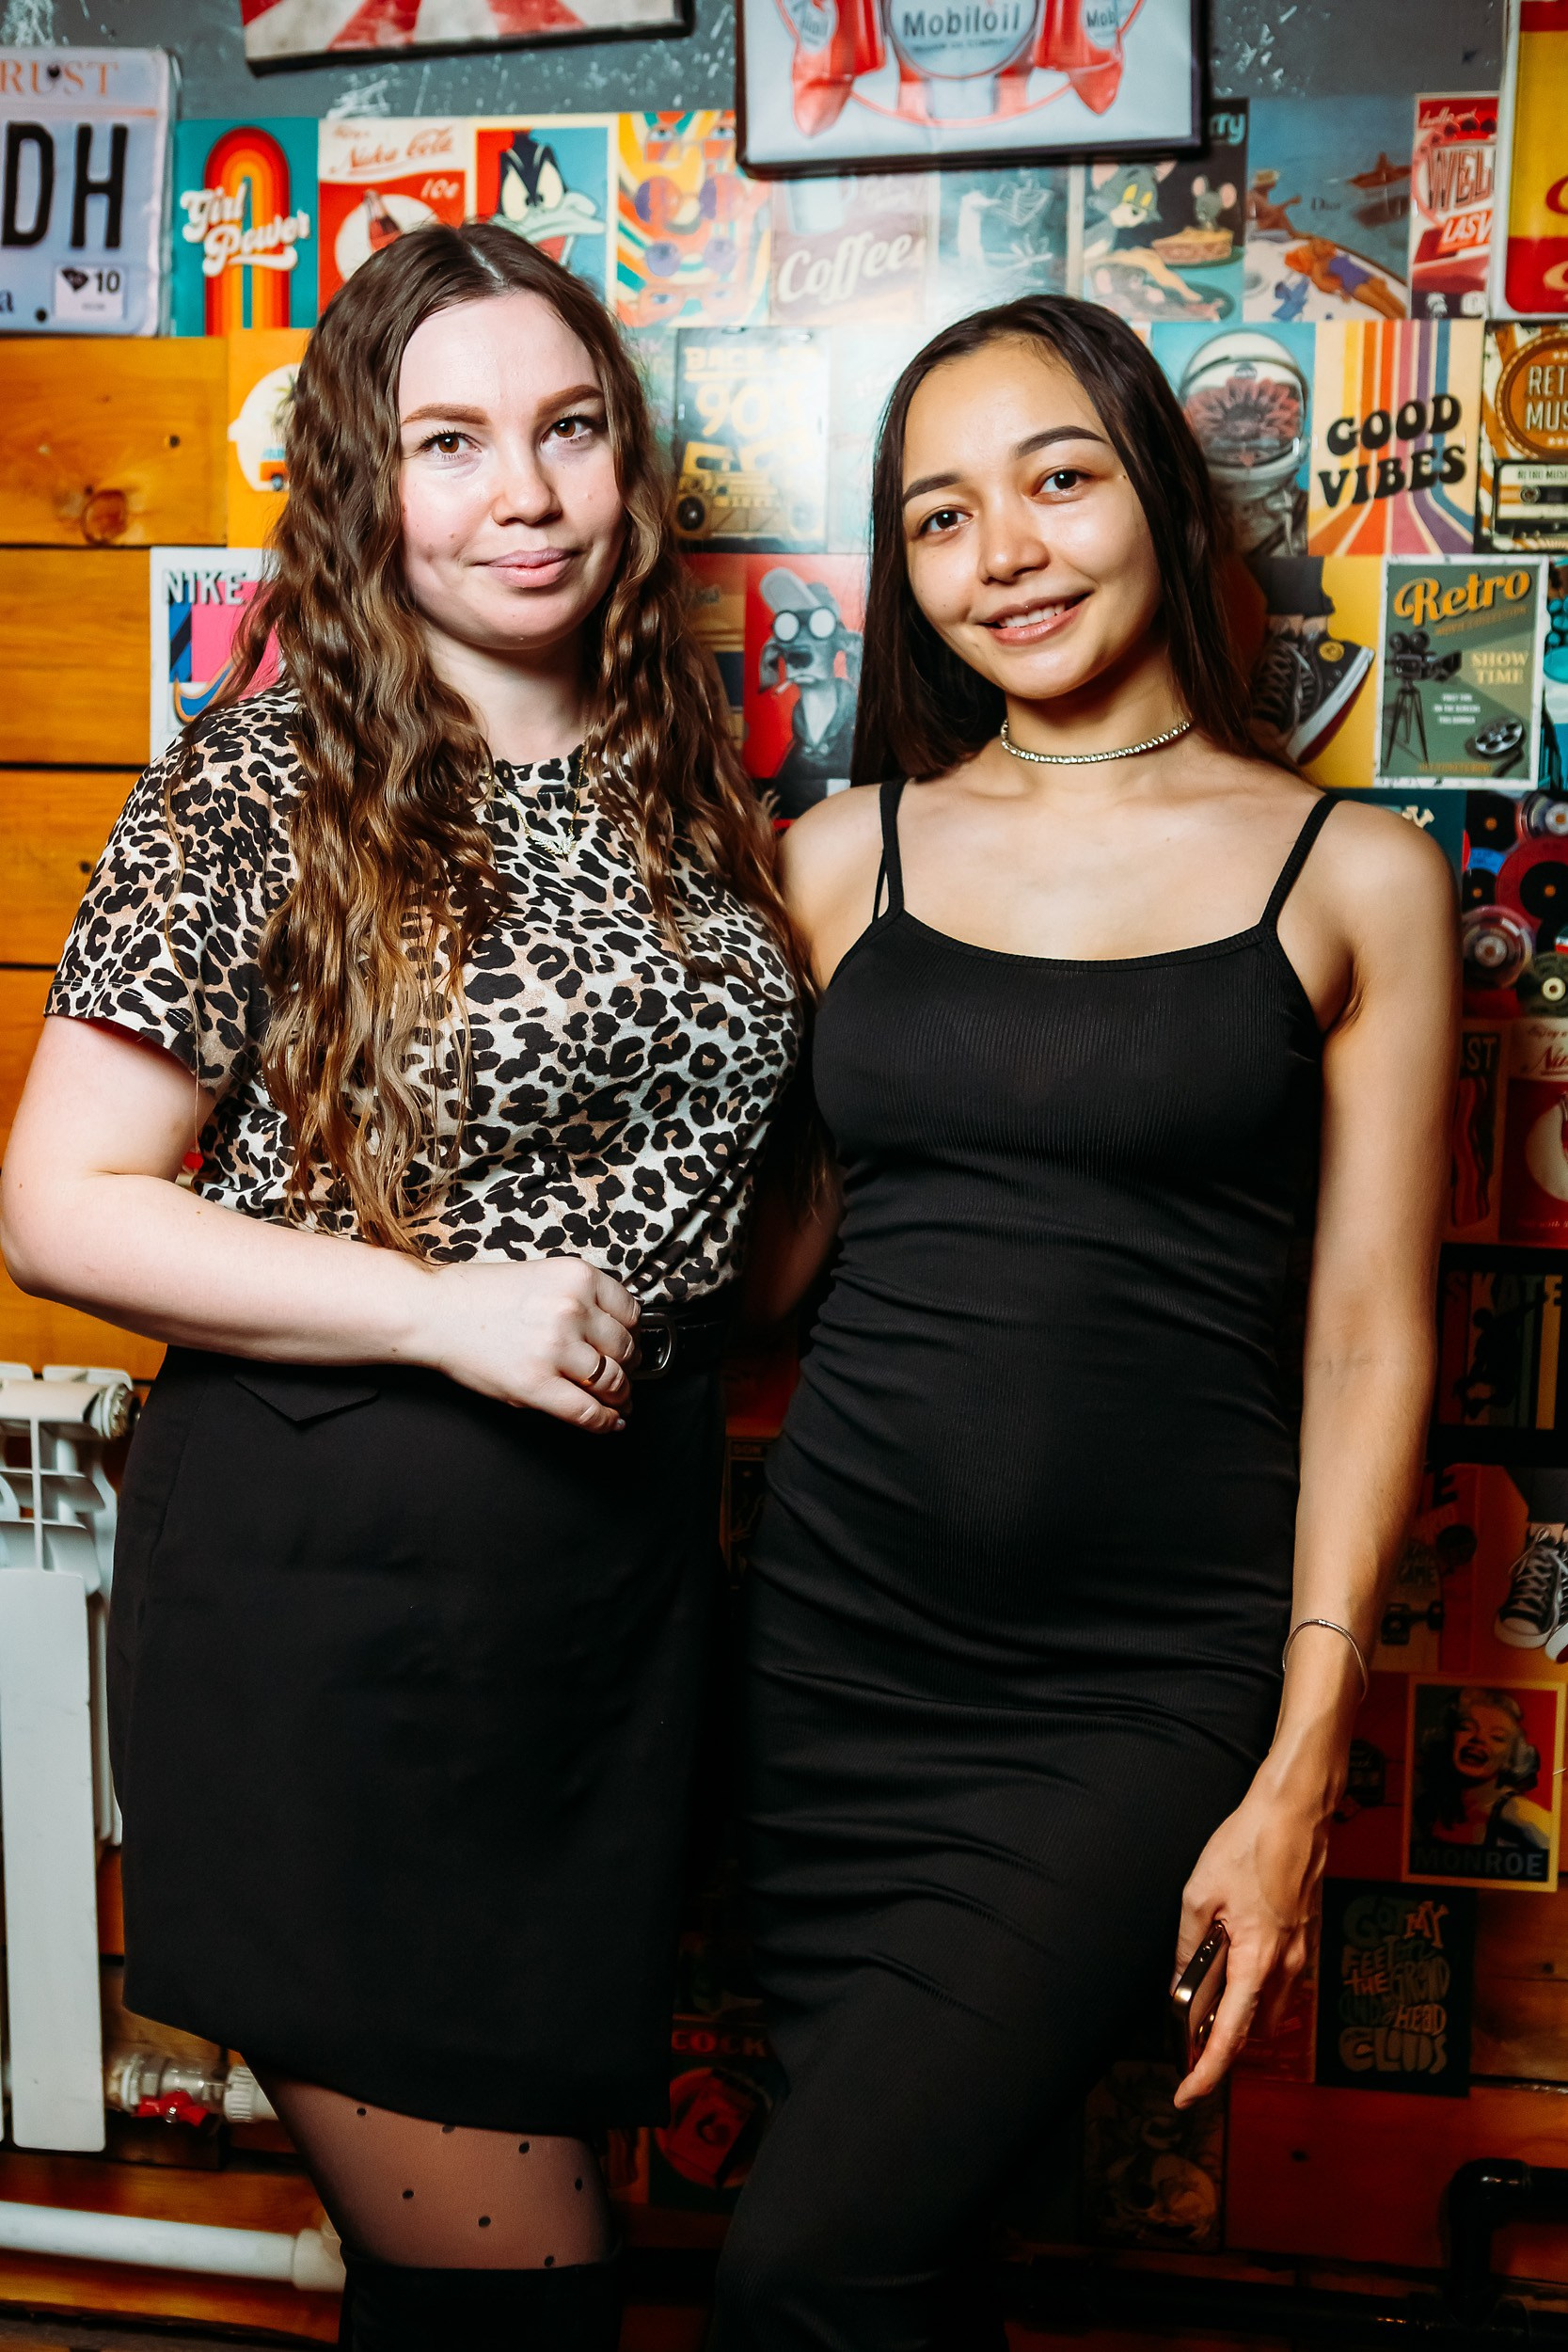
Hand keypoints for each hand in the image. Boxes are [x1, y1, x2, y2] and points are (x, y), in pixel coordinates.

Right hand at [412, 1256, 639, 1429]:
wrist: (435, 1311)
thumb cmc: (482, 1295)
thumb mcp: (543, 1277)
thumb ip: (581, 1297)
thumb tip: (617, 1329)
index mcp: (577, 1277)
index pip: (631, 1312)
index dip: (632, 1332)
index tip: (628, 1343)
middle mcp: (572, 1310)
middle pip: (626, 1348)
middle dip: (628, 1364)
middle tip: (624, 1372)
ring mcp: (555, 1348)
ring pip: (613, 1381)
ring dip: (621, 1394)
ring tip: (619, 1399)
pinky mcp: (536, 1384)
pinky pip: (588, 1411)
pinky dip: (606, 1421)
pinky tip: (611, 1422)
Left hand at [1171, 1772, 1329, 2108]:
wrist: (1296, 1813)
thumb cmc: (1248, 1847)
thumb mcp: (1200, 1895)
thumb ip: (1190, 1947)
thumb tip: (1181, 1984)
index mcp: (1258, 1961)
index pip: (1230, 2036)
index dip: (1206, 2072)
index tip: (1185, 2095)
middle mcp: (1286, 1967)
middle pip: (1251, 2029)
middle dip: (1219, 2045)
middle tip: (1185, 2046)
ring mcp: (1299, 1953)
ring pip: (1266, 2007)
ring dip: (1236, 2016)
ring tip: (1200, 2006)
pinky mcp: (1302, 1937)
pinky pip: (1276, 1981)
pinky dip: (1251, 1989)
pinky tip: (1229, 1968)